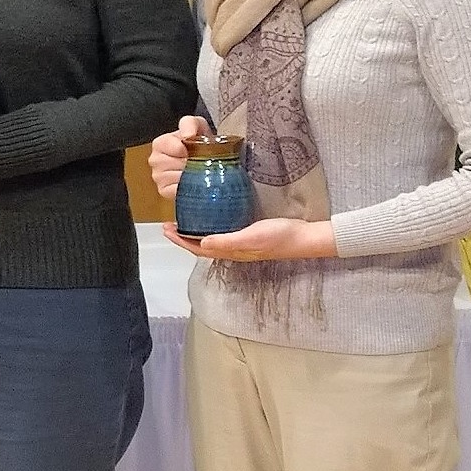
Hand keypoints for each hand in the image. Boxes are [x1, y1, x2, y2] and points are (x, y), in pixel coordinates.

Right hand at [149, 115, 204, 199]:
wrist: (207, 159)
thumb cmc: (200, 143)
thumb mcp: (197, 125)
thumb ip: (190, 124)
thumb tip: (188, 135)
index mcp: (160, 143)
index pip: (169, 146)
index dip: (185, 149)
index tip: (194, 150)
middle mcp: (155, 160)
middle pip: (172, 163)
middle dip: (189, 163)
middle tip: (199, 161)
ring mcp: (158, 177)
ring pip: (175, 177)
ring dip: (190, 175)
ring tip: (197, 171)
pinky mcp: (164, 191)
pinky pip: (175, 190)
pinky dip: (186, 187)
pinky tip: (192, 182)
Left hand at [162, 217, 336, 261]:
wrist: (304, 237)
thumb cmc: (279, 237)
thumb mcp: (252, 236)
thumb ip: (228, 241)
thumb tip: (202, 243)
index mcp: (230, 251)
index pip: (198, 249)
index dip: (181, 241)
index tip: (166, 229)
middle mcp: (232, 250)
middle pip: (200, 246)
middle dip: (183, 237)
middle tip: (169, 224)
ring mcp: (240, 244)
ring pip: (210, 241)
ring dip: (195, 233)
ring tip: (184, 222)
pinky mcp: (248, 236)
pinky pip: (222, 234)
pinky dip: (210, 228)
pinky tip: (211, 219)